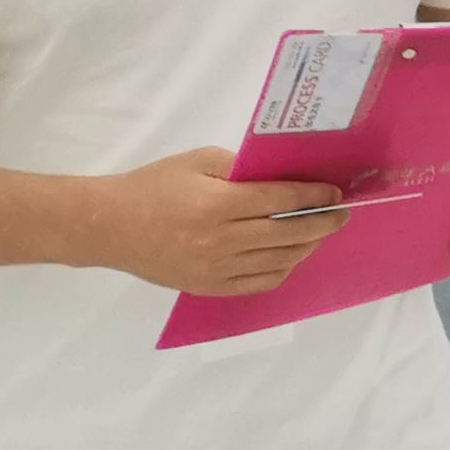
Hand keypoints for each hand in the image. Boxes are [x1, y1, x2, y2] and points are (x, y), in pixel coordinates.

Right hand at [93, 148, 349, 296]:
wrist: (109, 227)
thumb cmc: (153, 186)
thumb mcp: (198, 162)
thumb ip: (243, 169)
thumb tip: (285, 178)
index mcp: (217, 204)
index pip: (281, 200)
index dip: (313, 196)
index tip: (334, 192)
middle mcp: (220, 241)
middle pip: (288, 233)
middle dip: (322, 223)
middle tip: (340, 214)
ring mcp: (215, 269)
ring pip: (279, 260)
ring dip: (307, 246)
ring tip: (319, 233)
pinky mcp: (209, 287)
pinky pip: (259, 283)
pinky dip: (283, 269)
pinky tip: (292, 256)